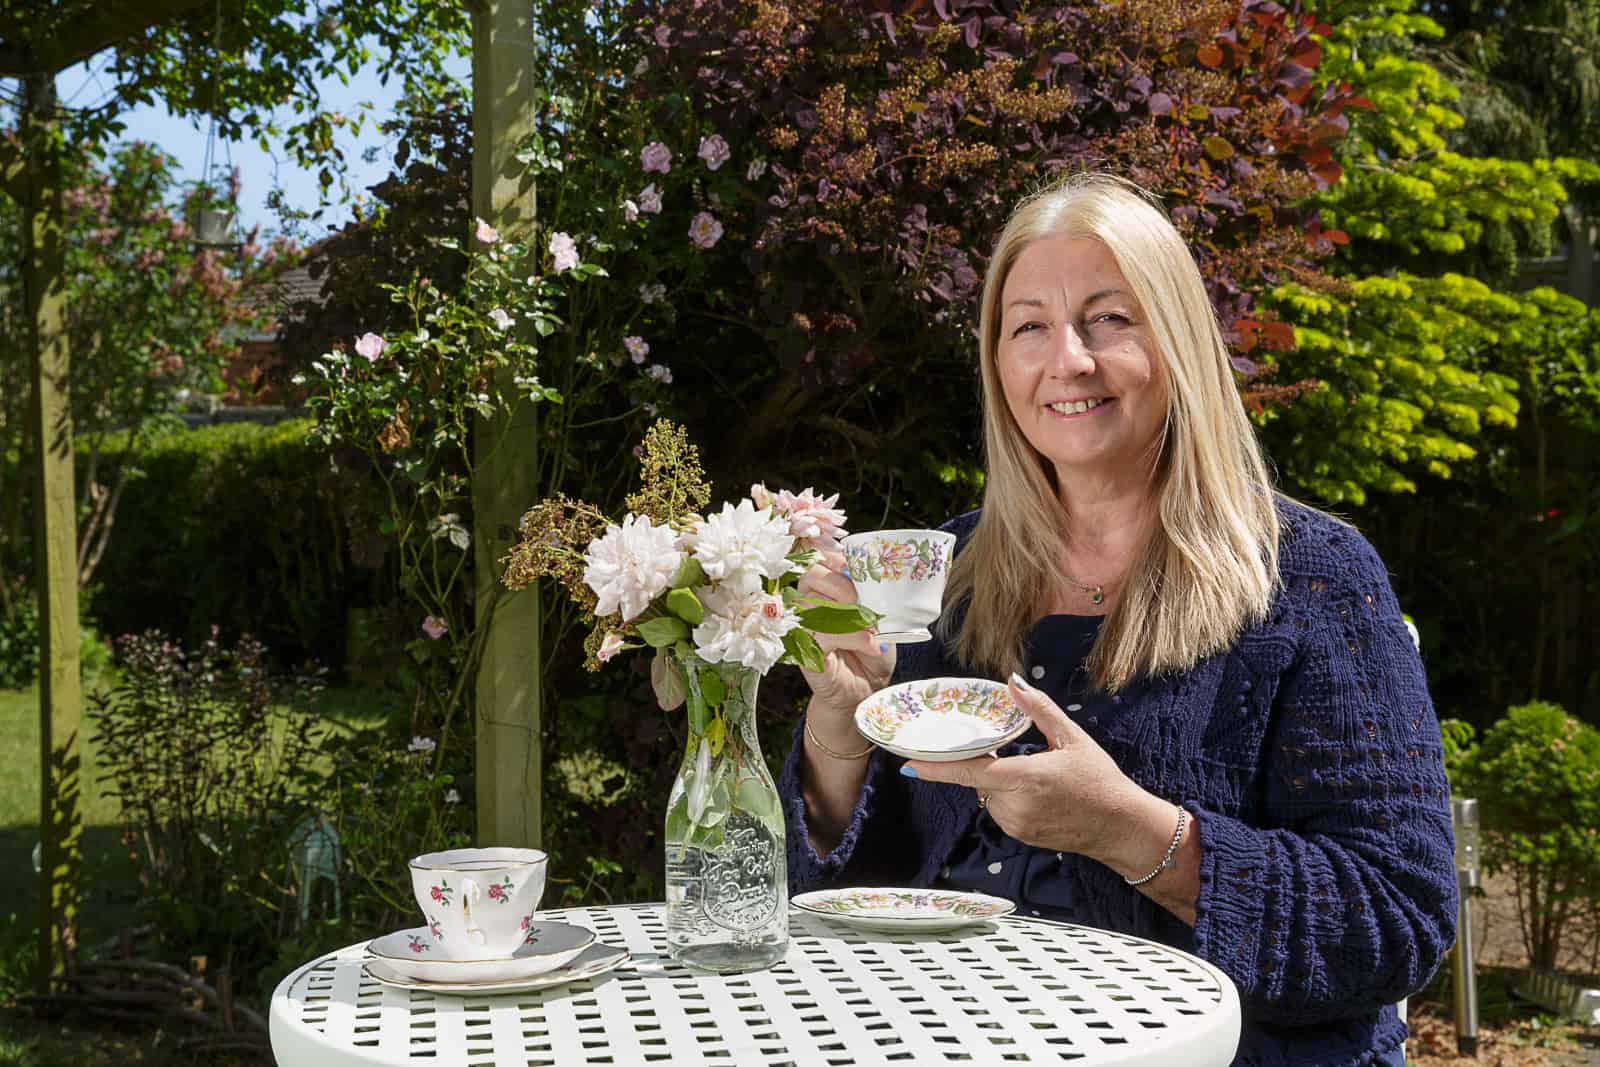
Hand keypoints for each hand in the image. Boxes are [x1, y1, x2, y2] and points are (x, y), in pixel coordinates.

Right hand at [796, 549, 892, 725]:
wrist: (866, 689)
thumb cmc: (869, 650)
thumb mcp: (876, 617)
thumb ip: (870, 596)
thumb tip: (875, 580)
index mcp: (822, 589)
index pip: (818, 560)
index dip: (836, 559)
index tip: (858, 570)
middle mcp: (807, 604)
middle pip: (812, 575)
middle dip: (844, 585)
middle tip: (867, 603)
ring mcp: (803, 627)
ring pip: (816, 604)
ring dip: (852, 613)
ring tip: (874, 628)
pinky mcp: (806, 650)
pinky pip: (824, 634)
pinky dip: (853, 637)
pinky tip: (871, 645)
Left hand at [902, 674, 1147, 863]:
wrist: (1121, 827)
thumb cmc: (1100, 780)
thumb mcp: (1074, 738)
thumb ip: (1039, 710)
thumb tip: (1012, 683)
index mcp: (1025, 778)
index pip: (969, 772)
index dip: (936, 768)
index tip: (907, 763)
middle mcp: (1014, 806)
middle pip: (979, 780)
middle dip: (990, 763)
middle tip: (1020, 754)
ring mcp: (1015, 825)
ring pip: (988, 795)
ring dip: (1000, 782)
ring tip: (1039, 777)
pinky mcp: (1020, 836)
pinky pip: (1000, 810)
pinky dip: (1009, 797)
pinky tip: (1039, 794)